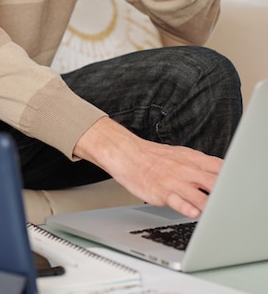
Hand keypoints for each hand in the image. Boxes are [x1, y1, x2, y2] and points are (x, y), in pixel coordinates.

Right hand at [74, 117, 222, 218]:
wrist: (127, 153)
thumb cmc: (153, 157)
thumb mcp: (180, 154)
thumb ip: (200, 165)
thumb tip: (221, 172)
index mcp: (192, 159)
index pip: (220, 167)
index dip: (233, 178)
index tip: (239, 188)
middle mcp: (185, 169)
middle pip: (214, 182)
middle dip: (226, 194)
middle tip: (233, 204)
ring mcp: (174, 180)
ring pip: (199, 194)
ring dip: (212, 205)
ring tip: (220, 214)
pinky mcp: (160, 191)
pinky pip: (177, 201)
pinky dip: (187, 207)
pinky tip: (194, 213)